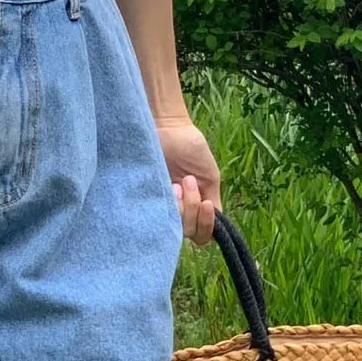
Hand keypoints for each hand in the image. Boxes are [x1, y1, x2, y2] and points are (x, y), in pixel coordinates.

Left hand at [154, 114, 221, 247]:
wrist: (167, 127)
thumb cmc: (190, 146)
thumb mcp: (209, 176)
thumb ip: (213, 200)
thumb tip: (217, 224)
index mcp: (196, 206)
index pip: (203, 233)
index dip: (207, 225)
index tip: (206, 203)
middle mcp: (179, 210)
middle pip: (189, 232)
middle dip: (191, 209)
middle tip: (187, 181)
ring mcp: (161, 205)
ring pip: (174, 227)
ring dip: (180, 206)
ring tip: (175, 183)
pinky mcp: (144, 198)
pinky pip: (155, 216)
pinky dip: (165, 205)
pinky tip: (166, 186)